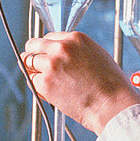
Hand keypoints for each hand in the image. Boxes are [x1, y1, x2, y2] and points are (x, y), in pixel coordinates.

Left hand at [22, 31, 139, 134]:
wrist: (111, 104)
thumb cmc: (111, 84)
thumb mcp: (97, 55)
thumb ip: (77, 51)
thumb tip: (65, 55)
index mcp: (75, 39)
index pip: (49, 37)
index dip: (47, 47)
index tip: (45, 53)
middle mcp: (61, 48)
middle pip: (33, 45)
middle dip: (32, 53)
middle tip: (32, 62)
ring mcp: (51, 65)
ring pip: (28, 62)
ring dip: (32, 70)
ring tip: (39, 78)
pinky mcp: (45, 83)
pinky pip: (31, 81)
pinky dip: (36, 86)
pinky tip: (47, 91)